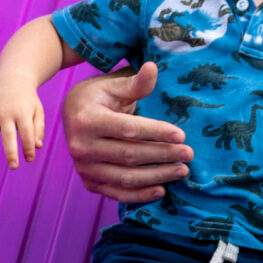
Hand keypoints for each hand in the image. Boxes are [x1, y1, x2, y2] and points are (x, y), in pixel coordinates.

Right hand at [0, 82, 45, 168]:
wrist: (11, 82)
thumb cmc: (27, 101)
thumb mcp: (37, 111)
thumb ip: (38, 129)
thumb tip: (37, 147)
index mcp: (22, 112)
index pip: (26, 132)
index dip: (28, 147)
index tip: (30, 159)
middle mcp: (5, 113)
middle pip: (7, 135)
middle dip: (10, 152)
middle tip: (14, 167)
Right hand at [59, 63, 192, 202]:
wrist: (73, 115)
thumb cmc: (100, 97)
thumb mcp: (115, 86)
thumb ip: (136, 83)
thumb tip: (153, 67)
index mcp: (87, 120)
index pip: (128, 129)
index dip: (156, 132)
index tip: (182, 135)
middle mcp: (81, 146)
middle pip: (130, 155)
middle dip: (163, 155)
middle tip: (189, 154)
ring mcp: (84, 167)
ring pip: (125, 177)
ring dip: (157, 176)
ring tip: (182, 170)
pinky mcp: (89, 182)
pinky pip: (116, 193)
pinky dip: (139, 195)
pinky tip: (162, 190)